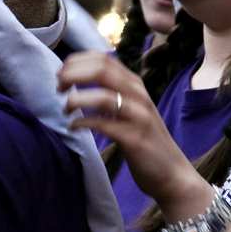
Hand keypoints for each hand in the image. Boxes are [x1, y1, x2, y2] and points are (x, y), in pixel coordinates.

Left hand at [58, 52, 206, 205]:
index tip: (60, 73)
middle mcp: (138, 95)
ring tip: (65, 110)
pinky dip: (82, 122)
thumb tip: (78, 76)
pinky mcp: (134, 138)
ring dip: (76, 100)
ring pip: (102, 96)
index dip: (76, 62)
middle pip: (101, 70)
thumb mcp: (131, 107)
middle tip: (58, 88)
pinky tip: (73, 127)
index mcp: (135, 84)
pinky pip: (103, 124)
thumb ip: (112, 91)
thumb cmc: (144, 139)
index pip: (103, 59)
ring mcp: (138, 116)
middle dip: (72, 75)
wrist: (172, 173)